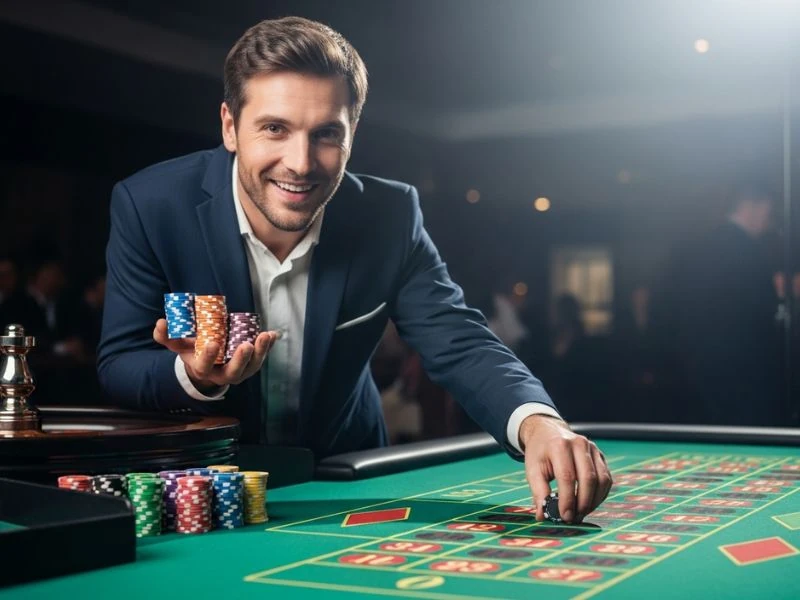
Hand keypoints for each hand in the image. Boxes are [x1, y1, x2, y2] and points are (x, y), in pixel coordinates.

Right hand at [153, 318, 278, 391]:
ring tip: (265, 336)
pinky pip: (261, 357)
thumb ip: (166, 336)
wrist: (208, 362)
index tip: (212, 343)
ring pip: (252, 367)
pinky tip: (273, 334)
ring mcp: (239, 372)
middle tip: (245, 345)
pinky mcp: (251, 365)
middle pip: (234, 372)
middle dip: (241, 360)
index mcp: (203, 369)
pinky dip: (268, 347)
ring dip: (260, 352)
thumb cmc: (193, 351)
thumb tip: (160, 322)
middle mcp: (222, 374)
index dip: (208, 357)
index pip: (205, 366)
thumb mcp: (177, 345)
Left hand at [519, 414, 612, 523]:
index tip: (564, 517)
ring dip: (593, 501)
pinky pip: (606, 479)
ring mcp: (593, 449)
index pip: (567, 476)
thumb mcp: (532, 469)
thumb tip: (543, 516)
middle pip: (588, 479)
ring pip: (601, 480)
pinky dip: (600, 495)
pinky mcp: (601, 456)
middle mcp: (579, 444)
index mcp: (559, 445)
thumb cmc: (540, 452)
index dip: (567, 500)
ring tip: (581, 513)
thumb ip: (538, 492)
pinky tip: (589, 503)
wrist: (548, 432)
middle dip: (583, 503)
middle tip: (574, 518)